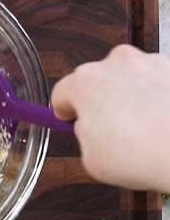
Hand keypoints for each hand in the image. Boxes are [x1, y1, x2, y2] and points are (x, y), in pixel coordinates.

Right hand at [51, 44, 169, 191]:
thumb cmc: (142, 154)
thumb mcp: (90, 157)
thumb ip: (85, 134)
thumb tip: (91, 127)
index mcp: (87, 81)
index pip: (62, 91)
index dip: (64, 110)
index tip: (69, 119)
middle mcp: (117, 63)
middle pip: (96, 80)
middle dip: (99, 102)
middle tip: (107, 130)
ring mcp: (150, 62)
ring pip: (128, 78)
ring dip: (128, 98)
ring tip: (139, 130)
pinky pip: (155, 82)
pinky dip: (154, 98)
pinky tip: (158, 123)